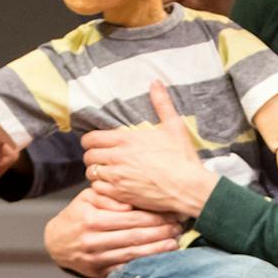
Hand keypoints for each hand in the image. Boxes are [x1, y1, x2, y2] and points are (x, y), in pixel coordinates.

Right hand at [43, 186, 183, 277]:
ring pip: (133, 255)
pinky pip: (125, 269)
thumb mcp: (87, 198)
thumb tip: (130, 204)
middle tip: (178, 228)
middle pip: (135, 237)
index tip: (171, 214)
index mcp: (92, 220)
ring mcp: (96, 260)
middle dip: (160, 233)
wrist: (56, 243)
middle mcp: (93, 241)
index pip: (131, 219)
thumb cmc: (77, 215)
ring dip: (157, 250)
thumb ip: (109, 198)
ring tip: (175, 243)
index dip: (154, 217)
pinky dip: (144, 265)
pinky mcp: (99, 273)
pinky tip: (159, 260)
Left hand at [80, 81, 217, 215]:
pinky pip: (98, 191)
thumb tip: (155, 82)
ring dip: (96, 173)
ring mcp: (117, 178)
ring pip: (91, 174)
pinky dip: (102, 188)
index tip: (95, 143)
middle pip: (88, 157)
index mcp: (126, 140)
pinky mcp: (121, 195)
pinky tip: (112, 187)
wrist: (188, 187)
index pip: (91, 139)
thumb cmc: (182, 158)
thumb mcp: (174, 126)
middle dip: (92, 156)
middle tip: (101, 158)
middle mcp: (117, 158)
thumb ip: (161, 103)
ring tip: (106, 173)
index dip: (89, 141)